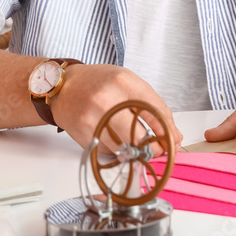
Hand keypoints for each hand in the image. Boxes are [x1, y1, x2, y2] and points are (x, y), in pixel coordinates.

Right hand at [50, 64, 182, 155]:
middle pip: (139, 136)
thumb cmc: (99, 83)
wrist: (62, 87)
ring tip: (139, 144)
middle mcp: (106, 101)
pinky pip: (110, 152)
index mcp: (123, 83)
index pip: (155, 112)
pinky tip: (116, 139)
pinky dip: (119, 150)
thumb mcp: (129, 82)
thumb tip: (173, 134)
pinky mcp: (84, 136)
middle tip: (160, 149)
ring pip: (125, 148)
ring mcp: (92, 120)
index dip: (168, 130)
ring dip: (137, 151)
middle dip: (154, 147)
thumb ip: (153, 105)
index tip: (174, 140)